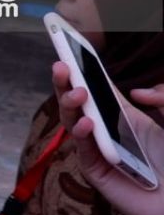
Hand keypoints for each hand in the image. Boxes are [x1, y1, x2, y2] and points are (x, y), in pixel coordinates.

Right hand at [53, 62, 163, 214]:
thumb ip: (163, 100)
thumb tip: (135, 92)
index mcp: (123, 114)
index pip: (97, 85)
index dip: (83, 67)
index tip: (69, 44)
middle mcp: (106, 128)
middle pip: (78, 100)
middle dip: (66, 81)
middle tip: (60, 64)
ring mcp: (98, 148)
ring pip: (73, 121)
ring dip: (70, 105)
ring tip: (76, 93)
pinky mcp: (96, 169)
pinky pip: (83, 149)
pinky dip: (81, 134)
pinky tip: (88, 123)